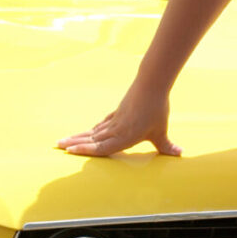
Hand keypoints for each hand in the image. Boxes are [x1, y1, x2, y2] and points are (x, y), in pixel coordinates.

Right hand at [57, 87, 181, 157]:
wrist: (151, 83)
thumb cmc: (157, 109)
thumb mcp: (162, 131)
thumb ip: (167, 145)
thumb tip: (179, 154)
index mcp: (125, 136)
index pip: (102, 147)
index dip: (86, 150)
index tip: (70, 151)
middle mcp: (116, 129)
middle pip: (92, 138)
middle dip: (74, 143)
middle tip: (57, 146)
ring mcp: (115, 120)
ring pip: (93, 131)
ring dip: (78, 136)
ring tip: (63, 140)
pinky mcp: (117, 112)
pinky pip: (101, 124)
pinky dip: (92, 130)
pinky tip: (88, 132)